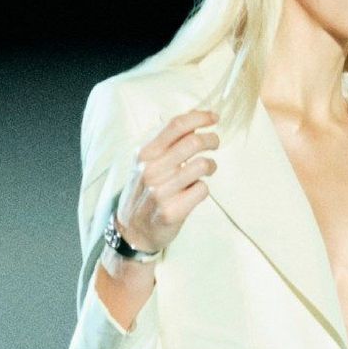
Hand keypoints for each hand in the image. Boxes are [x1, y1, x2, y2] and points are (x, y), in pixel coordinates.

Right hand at [112, 108, 218, 255]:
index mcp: (145, 154)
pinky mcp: (172, 211)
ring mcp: (161, 192)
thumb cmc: (144, 192)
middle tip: (215, 143)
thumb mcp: (146, 163)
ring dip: (210, 165)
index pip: (176, 126)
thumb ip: (166, 143)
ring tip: (208, 168)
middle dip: (211, 139)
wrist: (132, 231)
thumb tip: (193, 119)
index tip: (214, 117)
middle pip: (193, 142)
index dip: (199, 117)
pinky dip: (203, 188)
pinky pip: (202, 190)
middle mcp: (151, 170)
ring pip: (202, 165)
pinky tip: (195, 191)